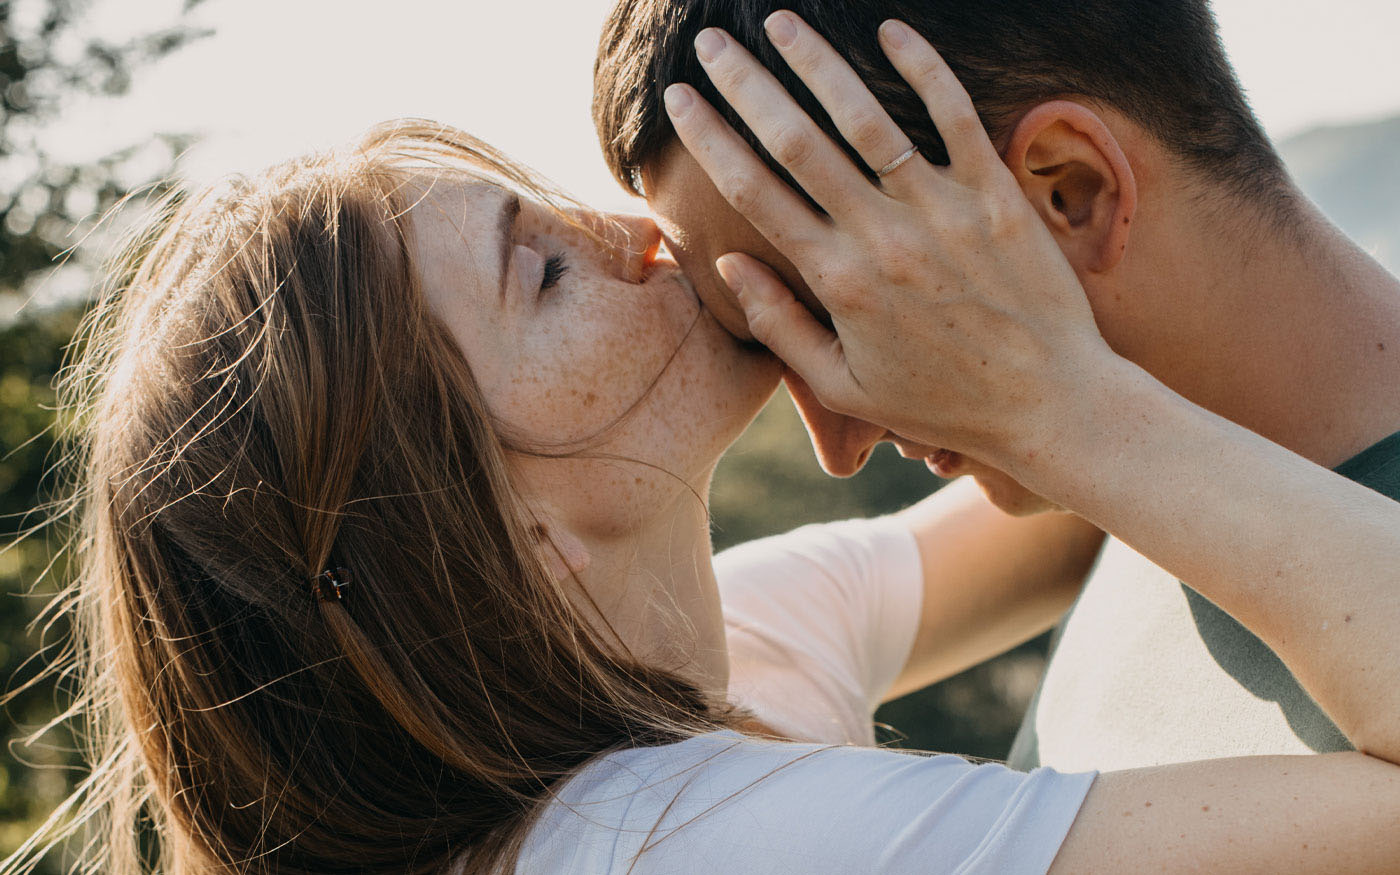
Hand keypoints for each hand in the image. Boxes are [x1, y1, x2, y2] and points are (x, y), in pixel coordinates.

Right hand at [663, 12, 1120, 469]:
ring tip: (779, 21)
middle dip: (744, 84)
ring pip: (865, 118)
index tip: (679, 100)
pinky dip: (923, 68)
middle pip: (795, 142)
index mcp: (837, 281)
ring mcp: (942, 211)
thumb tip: (729, 264)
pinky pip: (955, 116)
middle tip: (709, 43)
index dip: (709, 138)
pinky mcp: (996, 196)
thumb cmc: (942, 402)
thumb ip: (780, 326)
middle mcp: (881, 238)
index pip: (754, 192)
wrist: (1050, 405)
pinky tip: (890, 29)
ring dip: (816, 62)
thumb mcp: (844, 386)